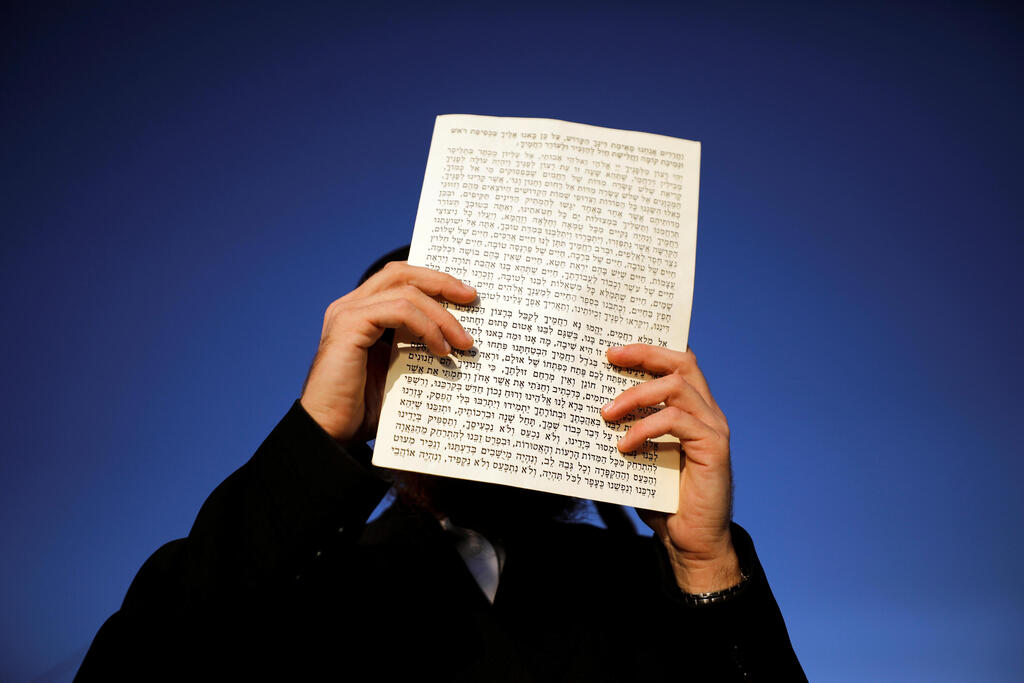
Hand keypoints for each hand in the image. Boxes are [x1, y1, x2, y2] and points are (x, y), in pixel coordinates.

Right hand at [300, 261, 476, 442]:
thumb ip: (419, 351)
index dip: (434, 281)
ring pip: (406, 291)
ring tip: (462, 342)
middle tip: (471, 298)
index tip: (466, 297)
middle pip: (401, 274)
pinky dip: (426, 326)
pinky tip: (440, 349)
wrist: (332, 434)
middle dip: (441, 282)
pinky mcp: (349, 325)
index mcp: (362, 313)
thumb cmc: (364, 410)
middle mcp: (351, 306)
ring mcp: (348, 313)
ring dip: (441, 315)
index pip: (400, 280)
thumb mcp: (400, 372)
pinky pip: (399, 310)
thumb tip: (460, 343)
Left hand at [601, 345, 740, 593]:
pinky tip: (625, 446)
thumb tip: (586, 409)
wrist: (689, 542)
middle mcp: (707, 412)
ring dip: (636, 396)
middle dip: (644, 354)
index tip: (612, 350)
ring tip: (607, 414)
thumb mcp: (639, 457)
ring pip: (677, 387)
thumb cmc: (663, 500)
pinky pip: (677, 421)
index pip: (677, 363)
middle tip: (610, 358)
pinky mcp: (714, 447)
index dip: (648, 349)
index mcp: (692, 409)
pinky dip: (646, 429)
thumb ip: (626, 430)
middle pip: (682, 363)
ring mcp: (714, 428)